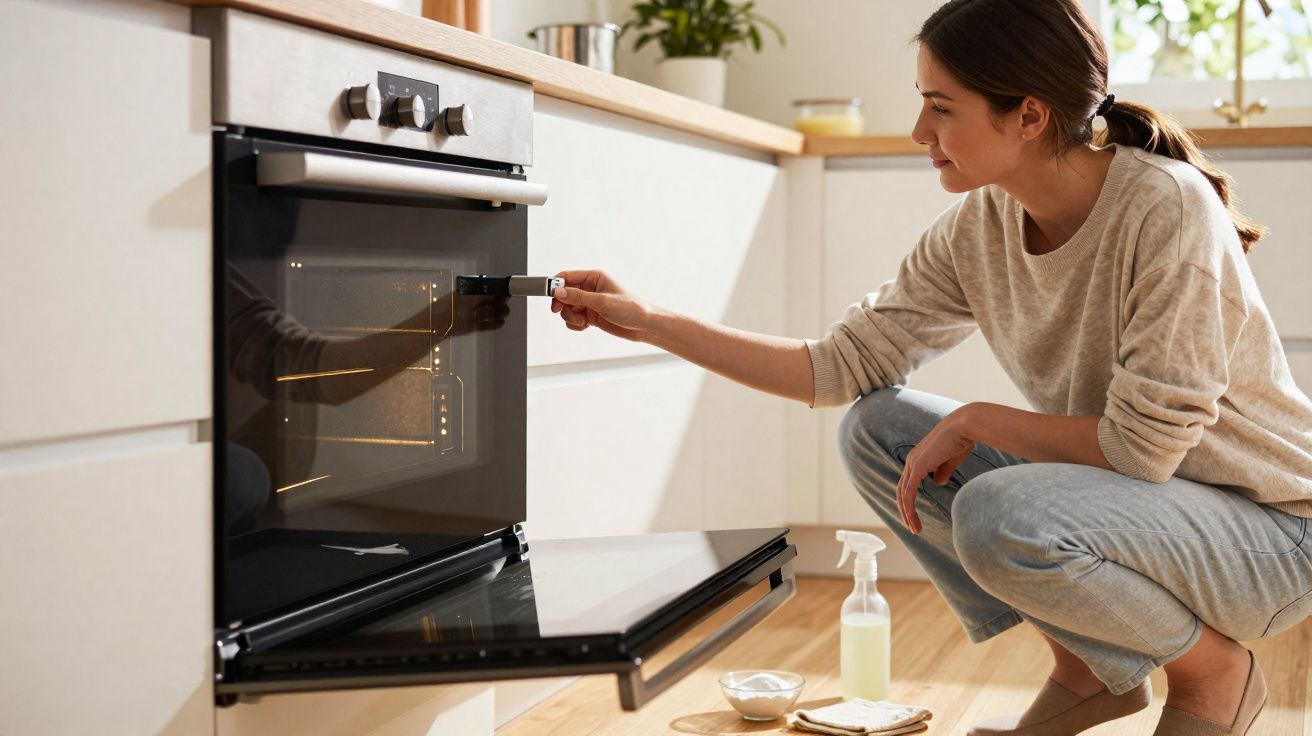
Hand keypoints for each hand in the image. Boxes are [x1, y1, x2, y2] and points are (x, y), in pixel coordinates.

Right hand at [550, 269, 653, 341]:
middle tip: (560, 312)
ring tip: (582, 322)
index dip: (555, 285)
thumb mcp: (602, 302)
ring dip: (570, 316)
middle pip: (563, 294)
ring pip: (567, 308)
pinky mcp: (591, 315)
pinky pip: (573, 318)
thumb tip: (558, 292)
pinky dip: (575, 324)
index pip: (567, 276)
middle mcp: (590, 288)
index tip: (550, 296)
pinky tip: (585, 326)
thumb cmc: (630, 308)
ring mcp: (590, 303)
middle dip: (562, 305)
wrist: (643, 326)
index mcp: (593, 277)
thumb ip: (578, 297)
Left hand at [896, 404, 977, 534]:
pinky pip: (909, 492)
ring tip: (914, 529)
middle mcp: (912, 461)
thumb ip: (942, 471)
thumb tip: (938, 482)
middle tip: (912, 527)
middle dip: (905, 511)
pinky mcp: (918, 466)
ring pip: (903, 494)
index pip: (907, 484)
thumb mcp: (950, 460)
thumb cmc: (961, 439)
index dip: (909, 501)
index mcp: (918, 459)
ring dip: (906, 513)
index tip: (914, 517)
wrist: (964, 426)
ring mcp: (913, 463)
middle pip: (901, 491)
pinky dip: (909, 507)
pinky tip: (912, 519)